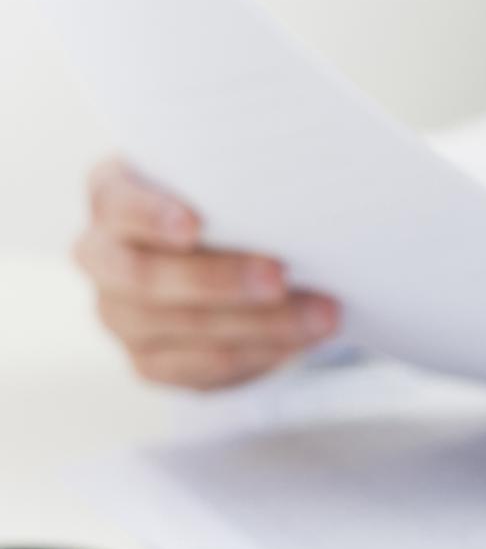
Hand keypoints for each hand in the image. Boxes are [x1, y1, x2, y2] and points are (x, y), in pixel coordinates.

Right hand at [75, 158, 339, 389]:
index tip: (194, 224)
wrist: (226, 259)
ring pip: (186, 327)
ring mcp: (120, 315)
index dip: (151, 216)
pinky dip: (260, 353)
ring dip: (262, 324)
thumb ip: (236, 184)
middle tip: (280, 277)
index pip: (117, 205)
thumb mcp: (224, 183)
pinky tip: (300, 341)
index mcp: (113, 197)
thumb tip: (294, 188)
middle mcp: (102, 257)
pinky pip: (206, 365)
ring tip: (320, 315)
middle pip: (147, 277)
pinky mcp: (150, 361)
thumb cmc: (227, 205)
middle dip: (220, 279)